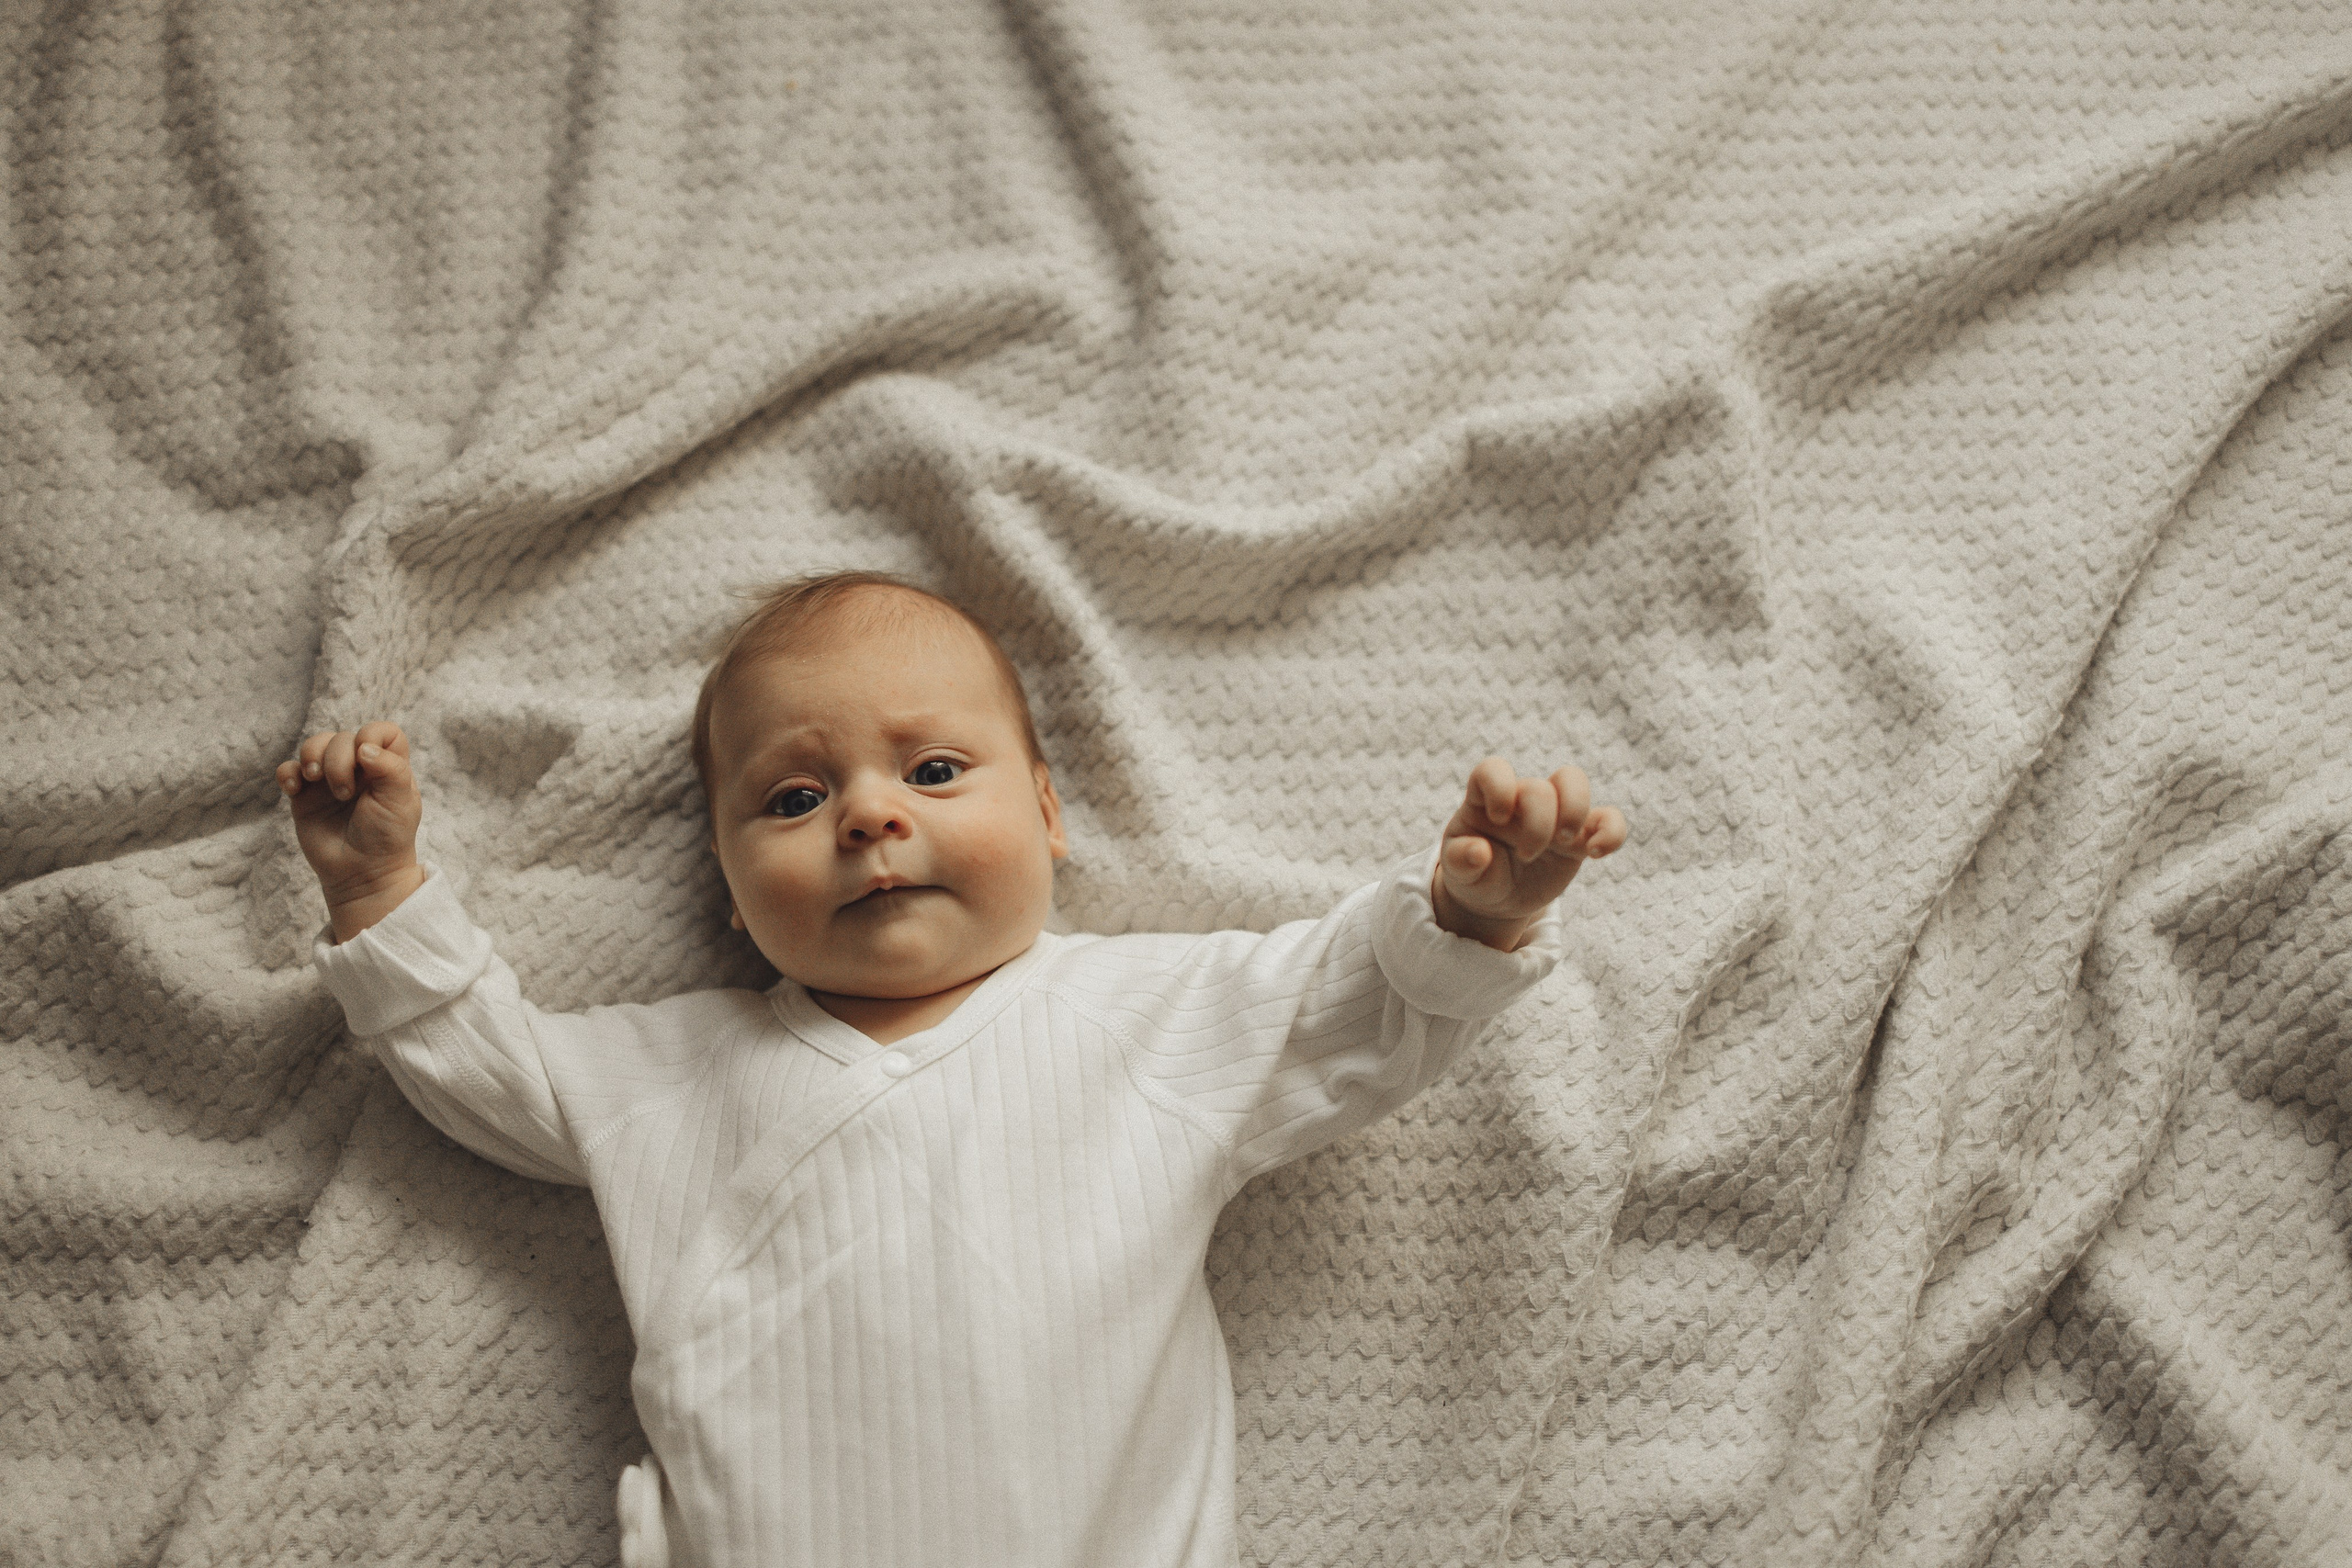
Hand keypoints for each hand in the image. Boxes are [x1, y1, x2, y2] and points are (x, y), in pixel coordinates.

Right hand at [275, 721, 426, 941]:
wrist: (362, 873)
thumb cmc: (387, 837)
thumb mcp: (401, 802)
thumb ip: (391, 769)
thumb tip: (364, 747)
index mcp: (387, 766)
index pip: (382, 731)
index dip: (372, 734)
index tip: (367, 757)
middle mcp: (359, 768)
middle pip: (342, 736)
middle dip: (338, 758)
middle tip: (345, 792)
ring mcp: (330, 780)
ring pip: (314, 745)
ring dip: (311, 756)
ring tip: (315, 779)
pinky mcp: (305, 795)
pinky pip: (289, 769)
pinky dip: (288, 773)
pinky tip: (294, 789)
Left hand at [1431, 757, 1626, 950]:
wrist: (1496, 896)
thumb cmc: (1473, 875)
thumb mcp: (1458, 873)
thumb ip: (1460, 861)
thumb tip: (1478, 853)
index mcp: (1485, 799)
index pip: (1494, 770)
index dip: (1499, 787)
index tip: (1498, 819)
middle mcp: (1520, 799)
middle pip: (1539, 787)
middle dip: (1538, 823)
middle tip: (1526, 856)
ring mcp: (1552, 814)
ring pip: (1573, 781)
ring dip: (1574, 809)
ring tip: (1565, 842)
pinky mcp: (1579, 837)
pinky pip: (1607, 819)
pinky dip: (1611, 831)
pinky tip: (1596, 853)